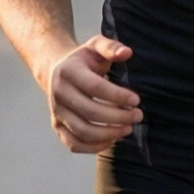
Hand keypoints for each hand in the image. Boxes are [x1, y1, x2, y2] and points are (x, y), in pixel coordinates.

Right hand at [45, 35, 141, 153]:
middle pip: (90, 112)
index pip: (95, 87)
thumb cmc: (83, 60)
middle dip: (118, 117)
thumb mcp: (95, 46)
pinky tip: (112, 139)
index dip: (117, 96)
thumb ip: (111, 47)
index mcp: (68, 72)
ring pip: (83, 131)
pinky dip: (94, 147)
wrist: (55, 71)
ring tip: (128, 128)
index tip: (136, 100)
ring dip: (109, 134)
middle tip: (138, 116)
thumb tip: (127, 53)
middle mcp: (59, 93)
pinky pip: (74, 144)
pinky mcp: (57, 126)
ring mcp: (56, 112)